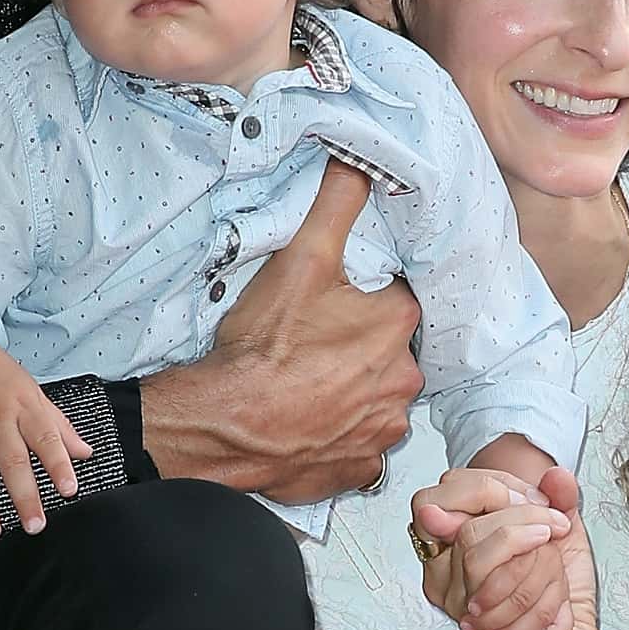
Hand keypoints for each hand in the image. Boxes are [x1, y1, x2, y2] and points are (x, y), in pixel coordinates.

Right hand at [140, 159, 421, 500]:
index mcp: (397, 325)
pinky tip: (309, 420)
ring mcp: (383, 428)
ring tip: (306, 382)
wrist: (225, 424)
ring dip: (350, 391)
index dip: (361, 298)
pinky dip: (338, 435)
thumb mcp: (300, 258)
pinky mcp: (359, 466)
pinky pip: (359, 445)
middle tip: (311, 343)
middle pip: (387, 350)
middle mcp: (403, 379)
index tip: (330, 304)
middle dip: (357, 346)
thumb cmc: (262, 349)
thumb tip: (359, 163)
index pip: (396, 299)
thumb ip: (336, 203)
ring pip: (376, 398)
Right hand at [413, 467, 602, 629]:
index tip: (540, 504)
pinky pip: (501, 584)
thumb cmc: (562, 598)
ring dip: (537, 558)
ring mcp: (454, 594)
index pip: (447, 489)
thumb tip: (556, 473)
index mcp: (458, 536)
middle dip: (524, 517)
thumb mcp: (565, 536)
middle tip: (555, 531)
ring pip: (479, 547)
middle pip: (465, 516)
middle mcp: (444, 566)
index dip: (497, 487)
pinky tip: (559, 603)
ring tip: (558, 573)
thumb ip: (560, 498)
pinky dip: (543, 587)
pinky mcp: (473, 620)